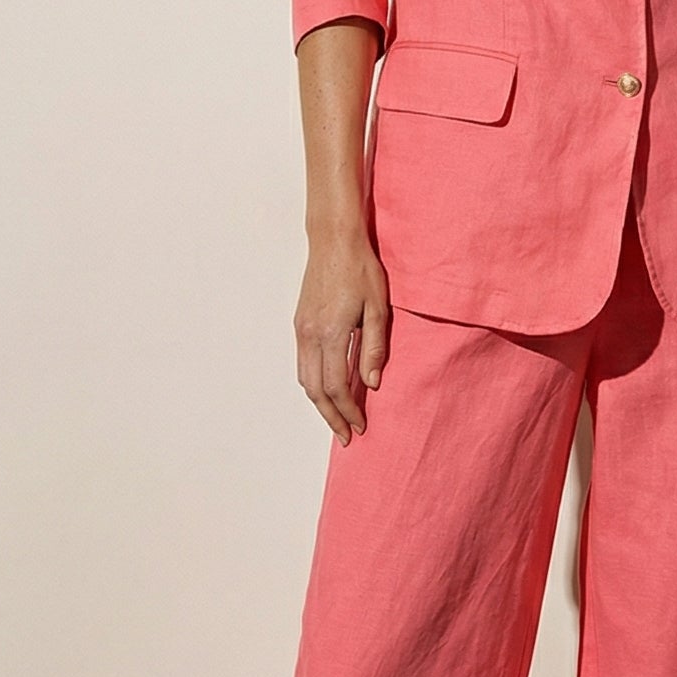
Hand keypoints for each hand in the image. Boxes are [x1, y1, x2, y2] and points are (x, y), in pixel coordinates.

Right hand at [295, 230, 391, 442]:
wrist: (333, 241)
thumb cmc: (360, 270)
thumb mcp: (378, 308)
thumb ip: (374, 347)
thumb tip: (371, 383)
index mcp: (331, 333)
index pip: (336, 386)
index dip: (348, 410)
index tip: (360, 426)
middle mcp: (310, 335)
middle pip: (315, 390)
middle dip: (330, 416)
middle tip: (346, 435)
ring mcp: (301, 329)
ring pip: (304, 379)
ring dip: (319, 403)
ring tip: (336, 418)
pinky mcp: (299, 323)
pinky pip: (302, 363)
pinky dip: (313, 383)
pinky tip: (326, 389)